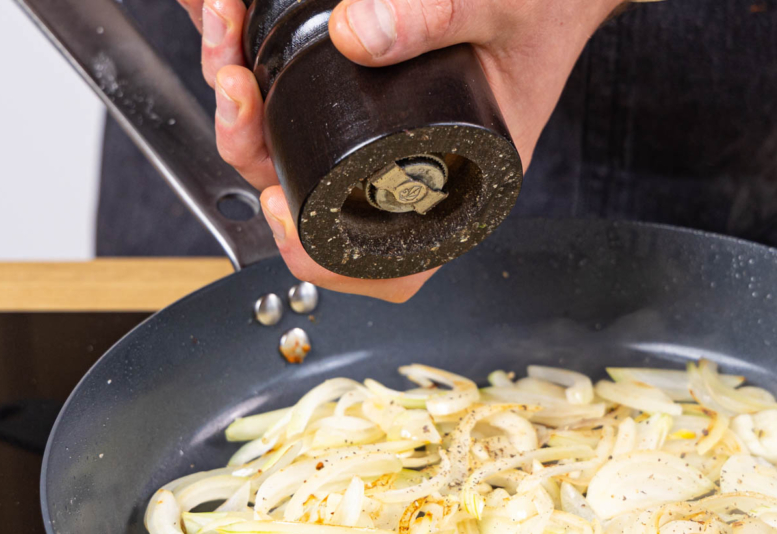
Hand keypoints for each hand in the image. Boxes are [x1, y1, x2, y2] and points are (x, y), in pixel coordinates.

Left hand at [176, 0, 622, 299]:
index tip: (283, 211)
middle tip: (238, 93)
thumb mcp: (503, 8)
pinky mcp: (369, 101)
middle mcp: (417, 171)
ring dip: (244, 111)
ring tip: (226, 43)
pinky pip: (299, 113)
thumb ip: (435, 15)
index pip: (393, 266)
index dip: (326, 261)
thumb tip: (355, 34)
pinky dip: (258, 80)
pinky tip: (237, 36)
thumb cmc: (550, 10)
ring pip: (293, 156)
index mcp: (463, 181)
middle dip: (254, 149)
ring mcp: (387, 139)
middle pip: (315, 201)